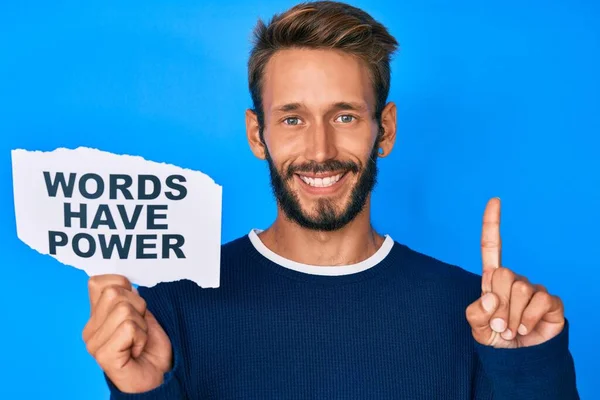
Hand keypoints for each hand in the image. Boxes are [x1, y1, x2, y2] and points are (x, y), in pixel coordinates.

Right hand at [82, 274, 172, 392]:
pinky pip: (128, 328)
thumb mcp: (143, 316)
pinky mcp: (102, 355)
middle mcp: (90, 330)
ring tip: (139, 341)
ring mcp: (94, 343)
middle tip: (139, 328)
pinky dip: (141, 337)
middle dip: (138, 306)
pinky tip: (137, 350)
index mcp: (96, 317)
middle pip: (114, 292)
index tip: (135, 306)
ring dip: (142, 324)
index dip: (122, 285)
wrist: (158, 378)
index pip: (97, 282)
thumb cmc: (151, 349)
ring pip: (124, 309)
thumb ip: (130, 300)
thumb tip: (126, 285)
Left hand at [465, 198, 564, 348]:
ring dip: (512, 315)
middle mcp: (513, 279)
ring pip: (520, 289)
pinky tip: (526, 328)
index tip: (495, 200)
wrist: (518, 359)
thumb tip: (491, 297)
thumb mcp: (477, 327)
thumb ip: (476, 313)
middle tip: (499, 324)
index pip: (492, 246)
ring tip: (511, 329)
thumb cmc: (496, 337)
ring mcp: (533, 289)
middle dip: (498, 304)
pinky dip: (529, 319)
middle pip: (503, 275)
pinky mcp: (551, 301)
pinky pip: (540, 301)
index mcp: (492, 279)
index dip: (492, 223)